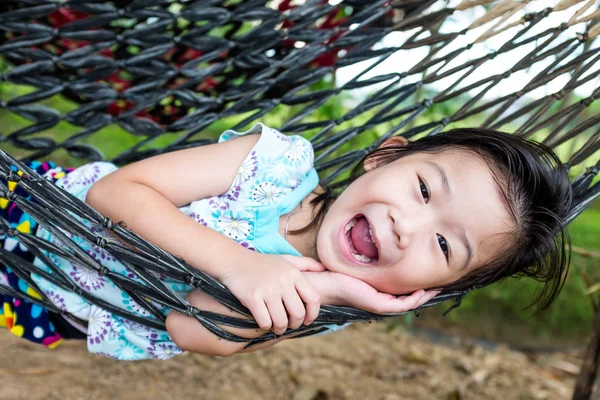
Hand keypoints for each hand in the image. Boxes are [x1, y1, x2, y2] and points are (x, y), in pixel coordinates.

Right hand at [219, 253, 325, 334]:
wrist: (233, 260)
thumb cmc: (261, 262)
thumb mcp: (285, 259)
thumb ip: (305, 264)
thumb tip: (323, 268)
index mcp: (293, 273)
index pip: (313, 299)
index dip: (313, 314)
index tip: (307, 320)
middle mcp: (283, 281)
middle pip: (298, 313)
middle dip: (295, 324)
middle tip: (289, 325)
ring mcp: (267, 290)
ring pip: (281, 321)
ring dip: (280, 329)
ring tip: (277, 327)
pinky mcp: (252, 297)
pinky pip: (265, 322)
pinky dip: (266, 326)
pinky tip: (264, 323)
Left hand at [302, 271, 438, 313]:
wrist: (326, 282)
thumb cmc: (339, 272)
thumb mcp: (360, 263)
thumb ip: (370, 258)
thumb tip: (378, 242)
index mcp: (379, 292)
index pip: (403, 292)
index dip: (418, 286)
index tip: (430, 275)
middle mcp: (382, 300)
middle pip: (410, 299)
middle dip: (426, 292)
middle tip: (441, 283)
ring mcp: (381, 304)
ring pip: (409, 303)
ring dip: (424, 296)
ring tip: (437, 287)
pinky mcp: (378, 304)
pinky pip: (402, 304)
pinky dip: (414, 299)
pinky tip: (422, 291)